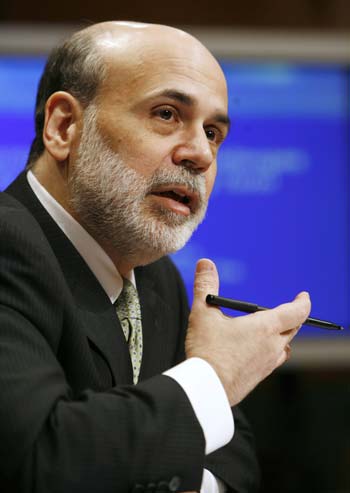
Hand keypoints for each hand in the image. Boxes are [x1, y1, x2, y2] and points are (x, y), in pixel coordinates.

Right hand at [185, 258, 310, 405]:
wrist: (206, 389)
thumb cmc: (207, 352)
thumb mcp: (203, 313)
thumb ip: (205, 286)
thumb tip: (206, 263)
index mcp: (265, 328)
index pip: (296, 312)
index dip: (303, 302)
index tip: (303, 296)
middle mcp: (272, 346)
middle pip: (293, 329)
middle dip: (293, 317)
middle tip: (289, 310)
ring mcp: (267, 364)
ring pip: (285, 347)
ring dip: (284, 336)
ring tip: (275, 331)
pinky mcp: (259, 377)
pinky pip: (273, 361)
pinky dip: (272, 351)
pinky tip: (257, 351)